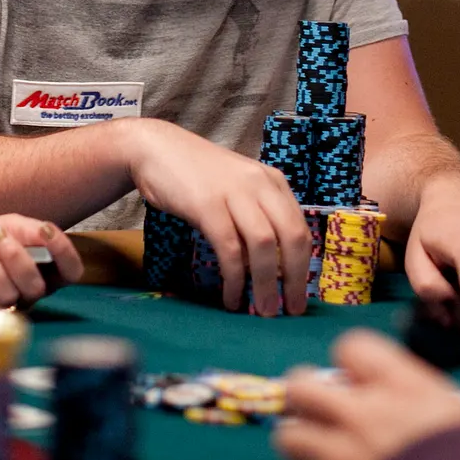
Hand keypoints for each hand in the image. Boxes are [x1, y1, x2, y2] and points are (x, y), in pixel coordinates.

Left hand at [0, 216, 82, 306]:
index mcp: (45, 272)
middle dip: (16, 256)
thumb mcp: (10, 225)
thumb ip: (31, 230)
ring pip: (6, 291)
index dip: (64, 253)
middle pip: (36, 286)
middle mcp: (27, 294)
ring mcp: (1, 306)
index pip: (70, 273)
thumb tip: (47, 233)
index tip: (46, 230)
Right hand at [124, 119, 308, 315]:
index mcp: (272, 181)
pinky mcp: (207, 205)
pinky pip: (230, 249)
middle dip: (294, 279)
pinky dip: (235, 278)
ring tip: (263, 310)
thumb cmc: (197, 174)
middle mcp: (260, 184)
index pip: (300, 228)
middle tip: (290, 310)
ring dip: (266, 284)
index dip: (303, 266)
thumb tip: (273, 263)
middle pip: (291, 237)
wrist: (156, 149)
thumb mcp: (238, 187)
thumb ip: (257, 214)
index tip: (299, 294)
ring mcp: (234, 193)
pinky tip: (231, 296)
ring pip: (263, 245)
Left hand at [276, 329, 459, 459]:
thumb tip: (444, 404)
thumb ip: (440, 403)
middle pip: (301, 385)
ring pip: (289, 436)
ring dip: (300, 438)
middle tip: (321, 408)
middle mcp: (365, 415)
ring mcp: (345, 455)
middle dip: (307, 395)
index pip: (350, 347)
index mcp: (402, 387)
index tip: (361, 377)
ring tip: (319, 446)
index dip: (351, 361)